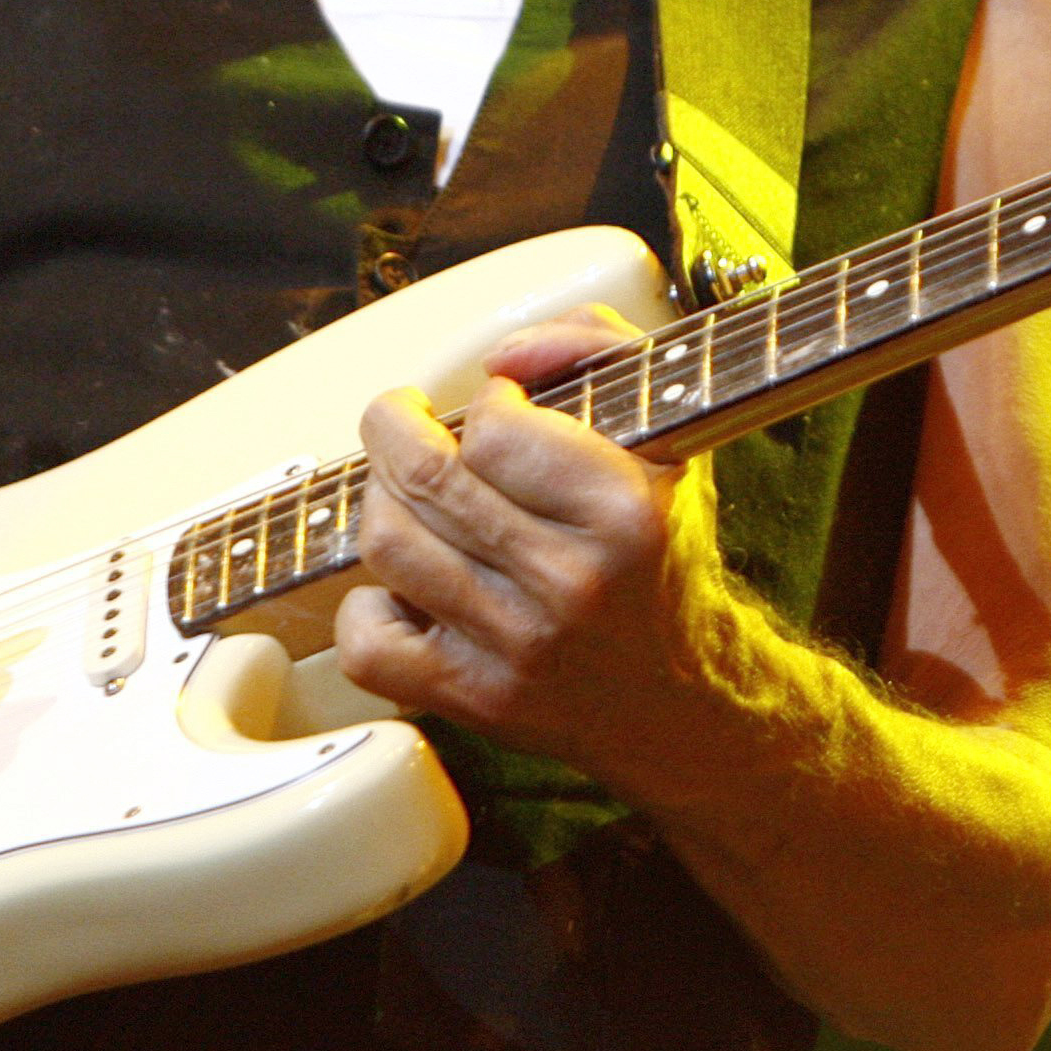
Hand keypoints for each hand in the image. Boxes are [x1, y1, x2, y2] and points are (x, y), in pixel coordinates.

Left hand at [333, 310, 747, 783]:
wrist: (682, 702)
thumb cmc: (661, 557)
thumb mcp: (663, 432)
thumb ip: (596, 348)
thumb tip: (507, 357)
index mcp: (623, 512)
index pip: (496, 427)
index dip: (486, 403)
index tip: (501, 410)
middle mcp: (569, 583)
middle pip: (424, 475)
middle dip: (395, 426)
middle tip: (406, 420)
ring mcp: (515, 647)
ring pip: (388, 543)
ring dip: (381, 502)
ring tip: (407, 492)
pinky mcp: (473, 701)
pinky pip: (368, 642)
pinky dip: (368, 605)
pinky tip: (408, 588)